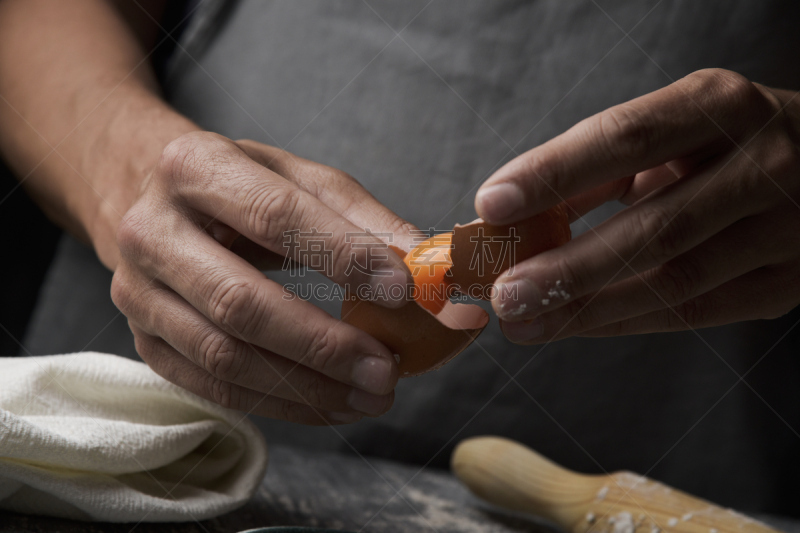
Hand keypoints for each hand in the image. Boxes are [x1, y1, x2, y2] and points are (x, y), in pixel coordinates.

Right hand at [111, 131, 414, 423]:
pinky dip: (280, 405)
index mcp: (194, 167)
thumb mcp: (295, 176)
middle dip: (324, 344)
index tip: (402, 289)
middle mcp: (151, 231)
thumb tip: (423, 261)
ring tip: (372, 394)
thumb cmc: (239, 186)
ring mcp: (138, 293)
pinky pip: (213, 389)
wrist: (147, 196)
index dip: (342, 255)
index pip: (274, 215)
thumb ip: (358, 214)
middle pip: (242, 302)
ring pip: (225, 358)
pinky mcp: (145, 342)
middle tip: (387, 367)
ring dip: (307, 387)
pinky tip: (331, 403)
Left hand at [475, 69, 799, 342]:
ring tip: (524, 321)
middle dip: (568, 269)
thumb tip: (516, 215)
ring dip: (588, 310)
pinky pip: (697, 313)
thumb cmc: (723, 144)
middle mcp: (764, 162)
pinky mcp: (789, 282)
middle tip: (503, 293)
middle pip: (656, 227)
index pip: (627, 137)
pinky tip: (574, 325)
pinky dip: (625, 322)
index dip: (555, 172)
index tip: (491, 205)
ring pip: (676, 281)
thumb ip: (600, 167)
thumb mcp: (671, 131)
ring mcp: (787, 228)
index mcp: (720, 106)